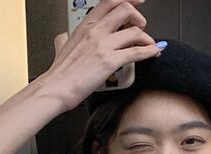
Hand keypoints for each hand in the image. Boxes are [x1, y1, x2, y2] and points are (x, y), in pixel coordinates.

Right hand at [47, 0, 162, 111]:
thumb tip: (63, 38)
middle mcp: (95, 31)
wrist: (56, 88)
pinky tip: (154, 52)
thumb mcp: (61, 47)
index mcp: (85, 25)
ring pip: (135, 31)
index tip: (138, 1)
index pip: (109, 2)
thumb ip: (64, 39)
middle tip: (141, 28)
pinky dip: (150, 51)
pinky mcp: (110, 61)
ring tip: (149, 46)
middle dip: (138, 18)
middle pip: (125, 10)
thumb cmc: (60, 72)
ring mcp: (103, 45)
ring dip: (147, 38)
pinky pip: (137, 52)